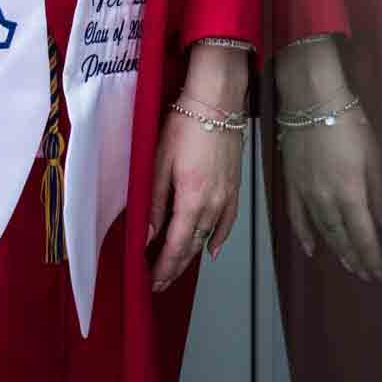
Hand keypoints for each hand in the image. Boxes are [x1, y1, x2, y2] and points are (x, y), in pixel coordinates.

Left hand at [148, 107, 243, 291]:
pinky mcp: (234, 187)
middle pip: (193, 247)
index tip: (150, 281)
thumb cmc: (185, 124)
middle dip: (174, 267)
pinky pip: (227, 222)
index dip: (163, 267)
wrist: (217, 101)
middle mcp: (213, 204)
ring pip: (208, 237)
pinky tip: (211, 249)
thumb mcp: (160, 161)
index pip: (176, 246)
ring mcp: (227, 197)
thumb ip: (154, 202)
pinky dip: (218, 239)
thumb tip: (147, 235)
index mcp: (192, 199)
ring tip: (177, 268)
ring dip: (192, 255)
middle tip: (159, 282)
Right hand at [275, 38, 381, 281]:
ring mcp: (305, 193)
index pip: (363, 235)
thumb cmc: (349, 121)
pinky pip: (296, 217)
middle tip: (366, 275)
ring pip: (322, 230)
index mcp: (350, 193)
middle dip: (356, 258)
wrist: (310, 98)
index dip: (372, 257)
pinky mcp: (291, 183)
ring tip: (347, 264)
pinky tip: (311, 249)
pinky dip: (304, 235)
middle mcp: (326, 200)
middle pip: (342, 237)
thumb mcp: (374, 154)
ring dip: (336, 250)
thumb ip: (381, 194)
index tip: (380, 273)